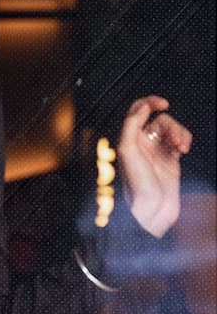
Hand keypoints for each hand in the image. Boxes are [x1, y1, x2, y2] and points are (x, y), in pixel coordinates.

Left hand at [117, 95, 191, 236]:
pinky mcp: (170, 160)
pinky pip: (179, 141)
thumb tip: (142, 106)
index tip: (163, 104)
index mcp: (128, 138)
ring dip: (180, 133)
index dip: (150, 102)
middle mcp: (141, 143)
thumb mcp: (127, 150)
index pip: (137, 111)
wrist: (150, 211)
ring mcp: (156, 151)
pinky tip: (183, 150)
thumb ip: (131, 124)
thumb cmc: (136, 185)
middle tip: (173, 140)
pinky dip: (184, 140)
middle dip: (171, 126)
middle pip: (159, 120)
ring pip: (172, 129)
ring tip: (181, 146)